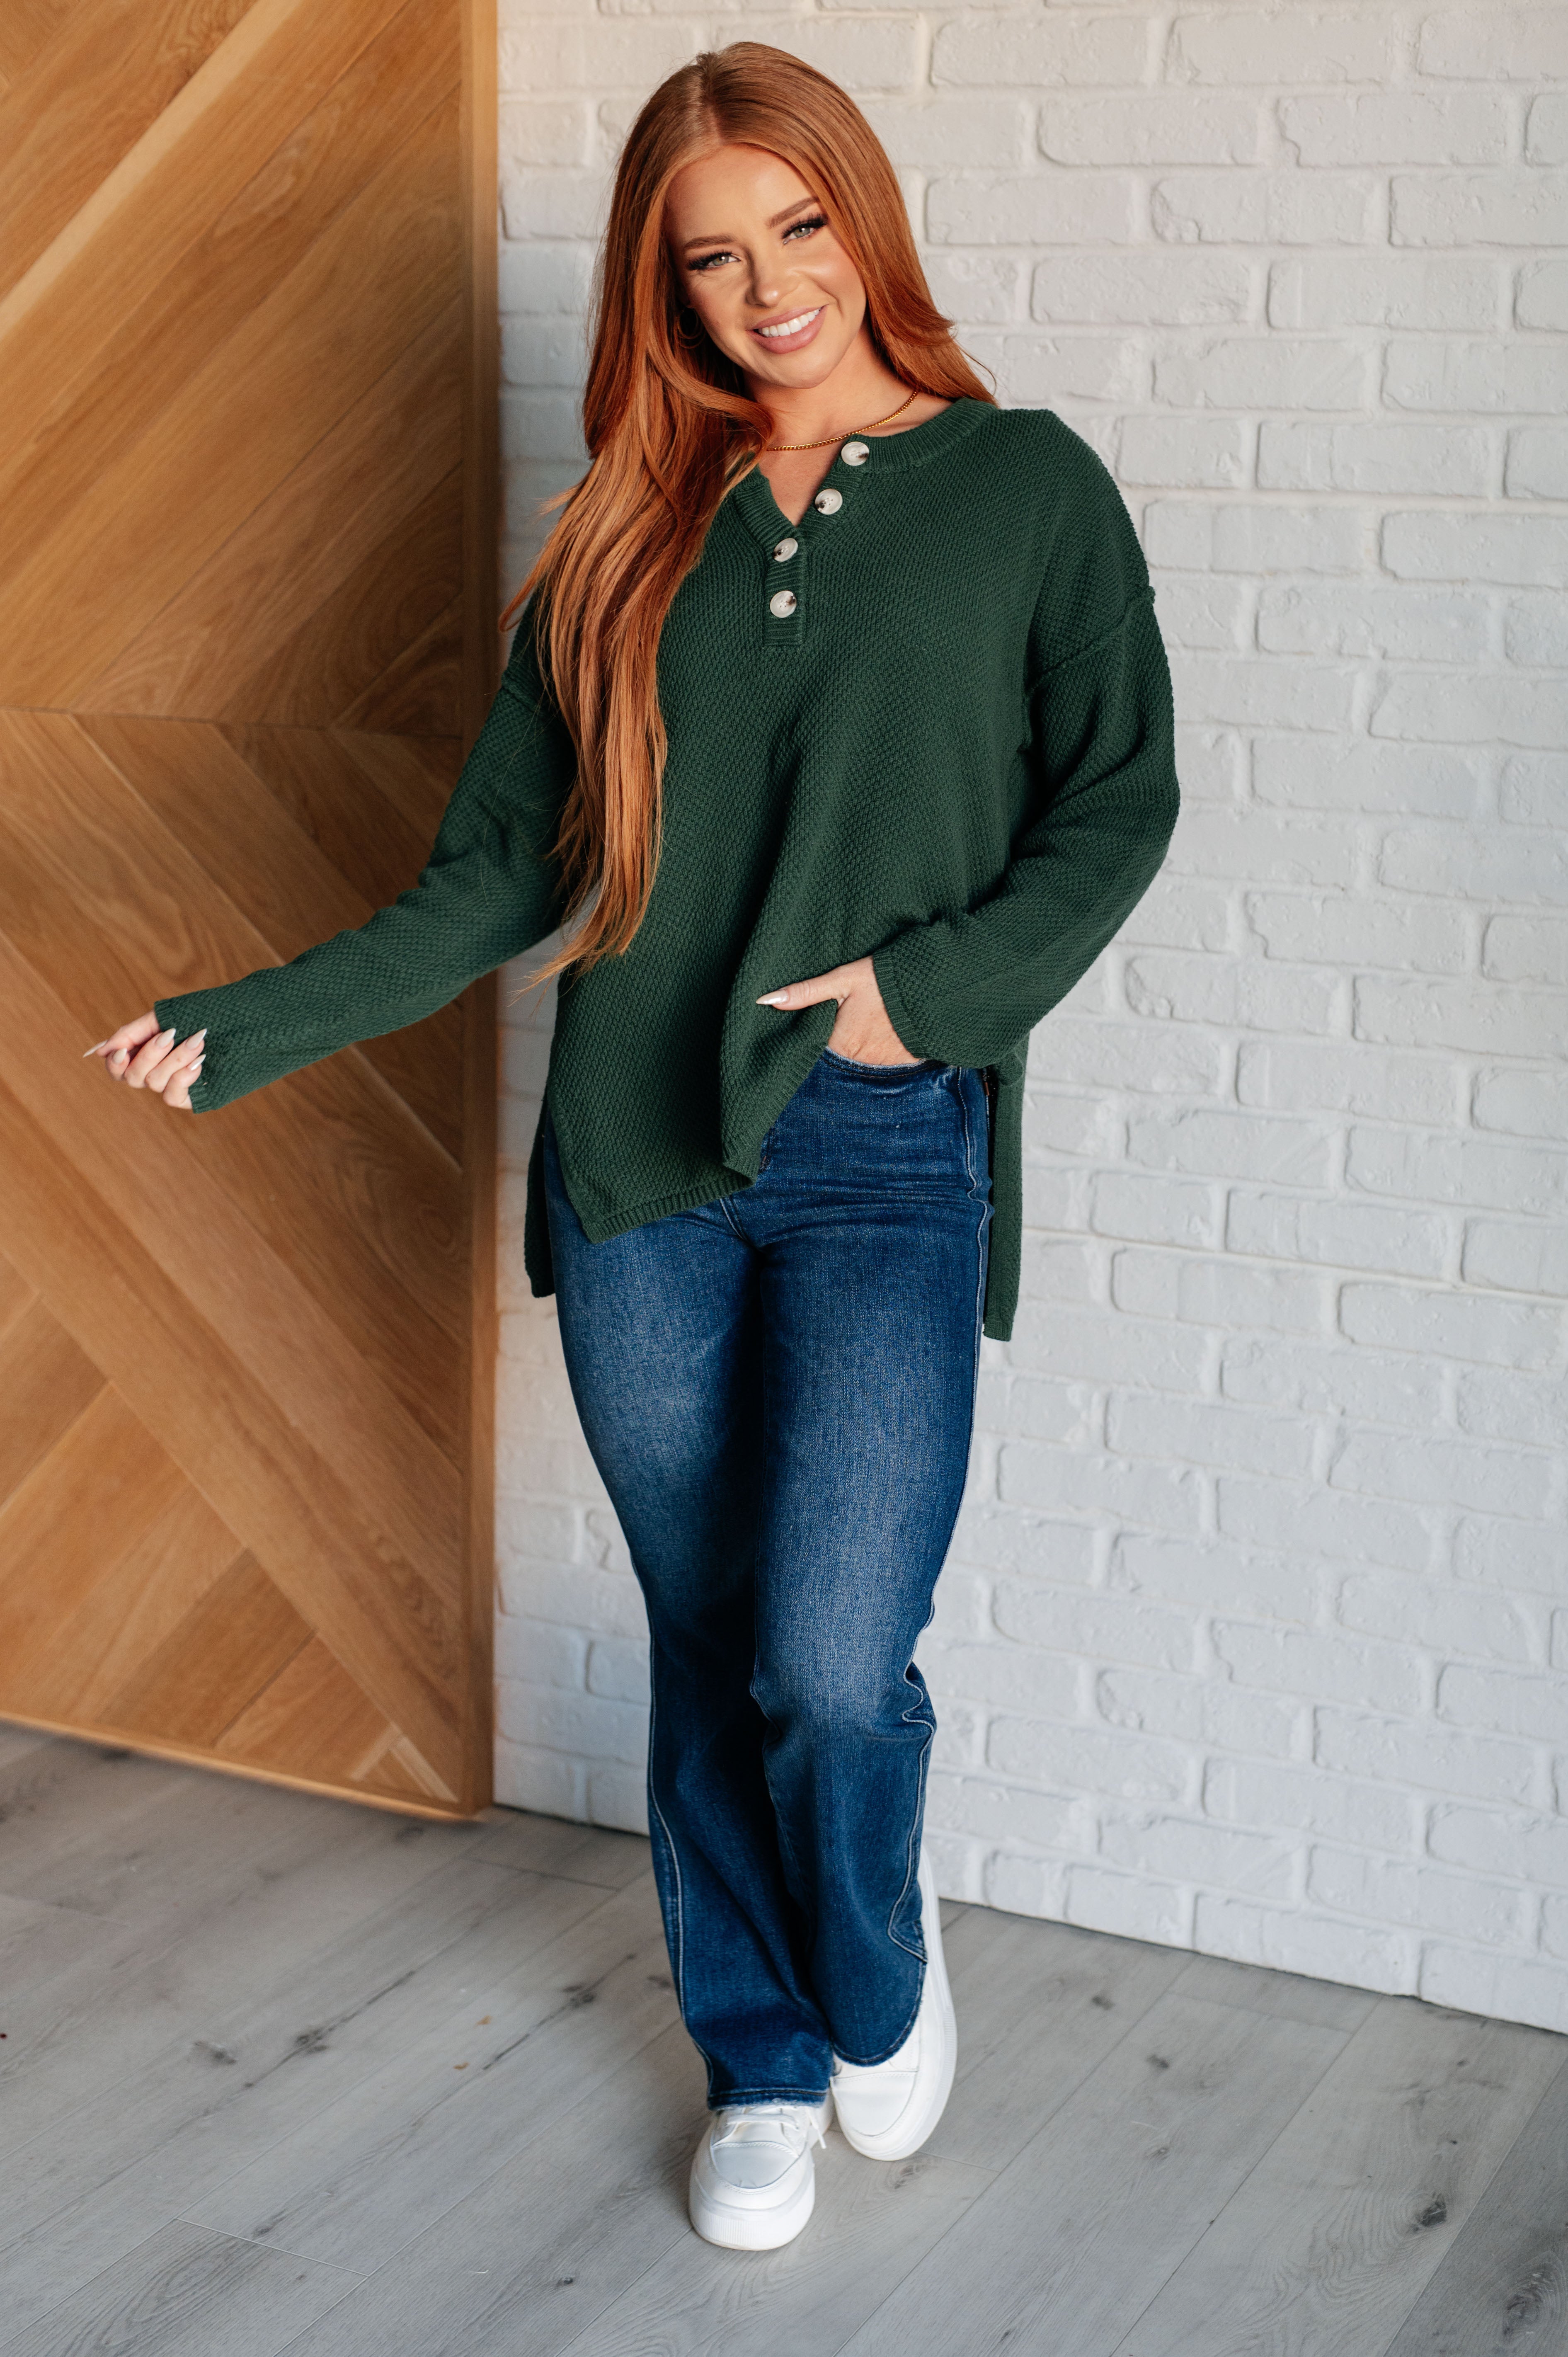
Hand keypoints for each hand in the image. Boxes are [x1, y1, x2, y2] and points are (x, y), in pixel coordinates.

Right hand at [84, 1012, 204, 1109]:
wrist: (244, 1021)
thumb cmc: (202, 1016)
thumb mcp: (165, 1017)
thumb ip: (133, 1032)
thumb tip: (99, 1051)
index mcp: (145, 1053)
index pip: (118, 1070)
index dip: (116, 1064)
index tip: (125, 1050)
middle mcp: (156, 1073)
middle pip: (133, 1078)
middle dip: (150, 1055)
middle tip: (170, 1035)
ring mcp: (174, 1086)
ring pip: (155, 1083)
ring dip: (174, 1059)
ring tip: (197, 1040)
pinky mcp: (192, 1097)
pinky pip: (173, 1097)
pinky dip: (183, 1078)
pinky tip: (199, 1062)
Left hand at [756, 954, 919, 1065]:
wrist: (933, 986)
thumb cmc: (883, 980)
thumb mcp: (842, 979)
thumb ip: (806, 992)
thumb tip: (767, 1001)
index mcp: (840, 1043)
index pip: (813, 1047)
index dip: (811, 1033)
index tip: (816, 1020)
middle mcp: (858, 1060)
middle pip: (835, 1054)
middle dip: (835, 1038)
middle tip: (843, 1015)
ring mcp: (881, 1064)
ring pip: (857, 1057)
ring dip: (858, 1043)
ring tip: (864, 1020)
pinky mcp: (902, 1062)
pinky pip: (881, 1059)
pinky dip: (878, 1046)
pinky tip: (881, 1029)